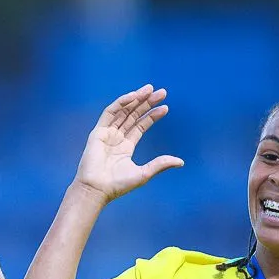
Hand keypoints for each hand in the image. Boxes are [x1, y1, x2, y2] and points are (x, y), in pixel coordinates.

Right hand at [73, 85, 177, 202]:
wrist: (97, 189)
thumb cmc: (117, 185)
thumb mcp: (144, 173)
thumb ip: (160, 164)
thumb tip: (181, 162)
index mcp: (125, 147)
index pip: (140, 126)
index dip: (152, 116)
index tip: (165, 107)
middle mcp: (116, 138)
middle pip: (133, 115)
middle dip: (147, 103)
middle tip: (162, 92)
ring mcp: (107, 134)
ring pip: (123, 111)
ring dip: (136, 99)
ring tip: (150, 89)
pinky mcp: (98, 132)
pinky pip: (109, 113)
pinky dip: (121, 103)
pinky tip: (133, 96)